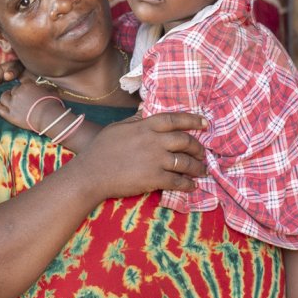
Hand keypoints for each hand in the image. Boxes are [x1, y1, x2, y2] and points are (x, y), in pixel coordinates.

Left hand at [0, 79, 67, 133]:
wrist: (49, 118)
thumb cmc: (52, 105)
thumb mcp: (48, 91)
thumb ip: (42, 87)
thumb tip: (42, 86)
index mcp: (27, 85)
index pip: (21, 84)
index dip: (23, 89)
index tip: (25, 92)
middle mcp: (18, 92)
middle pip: (12, 90)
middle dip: (14, 94)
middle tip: (18, 99)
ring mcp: (13, 103)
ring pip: (4, 97)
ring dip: (5, 98)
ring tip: (7, 101)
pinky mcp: (10, 115)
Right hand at [79, 111, 207, 199]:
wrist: (91, 174)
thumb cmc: (101, 149)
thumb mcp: (118, 127)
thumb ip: (136, 120)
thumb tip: (146, 111)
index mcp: (146, 125)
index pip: (175, 119)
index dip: (193, 120)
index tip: (205, 123)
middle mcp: (154, 141)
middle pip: (185, 141)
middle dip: (198, 148)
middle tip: (203, 154)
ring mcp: (155, 160)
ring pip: (185, 162)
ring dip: (197, 168)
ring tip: (202, 171)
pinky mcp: (154, 178)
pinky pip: (178, 181)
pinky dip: (188, 184)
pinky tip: (192, 186)